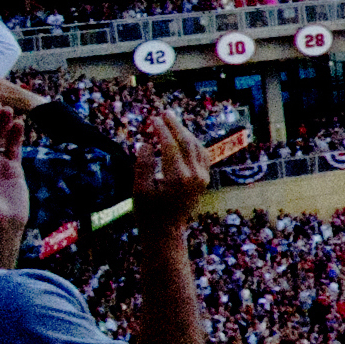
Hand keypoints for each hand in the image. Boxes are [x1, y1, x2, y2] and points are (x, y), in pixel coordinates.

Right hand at [130, 103, 217, 229]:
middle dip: (175, 125)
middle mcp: (195, 175)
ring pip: (197, 147)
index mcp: (178, 177)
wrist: (166, 231)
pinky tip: (184, 137)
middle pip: (187, 142)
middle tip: (165, 112)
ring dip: (185, 132)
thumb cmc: (148, 212)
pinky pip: (202, 155)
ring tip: (172, 120)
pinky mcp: (204, 179)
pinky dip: (193, 143)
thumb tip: (144, 143)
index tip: (153, 119)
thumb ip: (142, 165)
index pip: (171, 146)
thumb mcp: (139, 190)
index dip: (162, 130)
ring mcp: (202, 177)